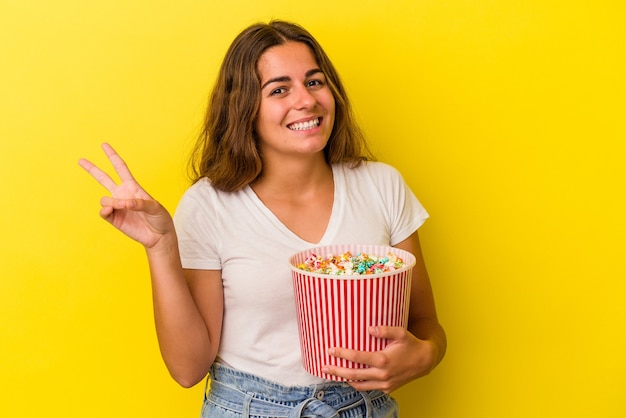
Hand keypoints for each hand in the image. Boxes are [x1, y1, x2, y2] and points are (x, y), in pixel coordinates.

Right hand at [79, 143, 173, 247]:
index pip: (120, 168)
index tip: (104, 145)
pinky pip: (103, 212)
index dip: (112, 156)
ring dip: (111, 202)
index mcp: (133, 187)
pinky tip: (111, 210)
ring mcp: (117, 207)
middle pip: (104, 179)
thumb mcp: (155, 207)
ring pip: (104, 199)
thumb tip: (124, 203)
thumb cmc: (160, 218)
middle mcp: (122, 195)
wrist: (158, 236)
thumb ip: (140, 203)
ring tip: (122, 206)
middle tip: (80, 160)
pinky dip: (106, 210)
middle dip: (92, 169)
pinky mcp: (114, 218)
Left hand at [323, 326, 437, 392]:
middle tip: (323, 368)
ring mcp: (384, 384)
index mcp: (383, 360)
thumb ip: (385, 330)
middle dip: (336, 371)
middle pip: (353, 375)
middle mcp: (382, 375)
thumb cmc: (412, 344)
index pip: (357, 358)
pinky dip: (358, 384)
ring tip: (333, 375)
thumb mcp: (401, 332)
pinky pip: (369, 388)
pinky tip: (351, 379)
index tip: (330, 351)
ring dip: (345, 380)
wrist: (425, 361)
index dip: (342, 354)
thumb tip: (369, 329)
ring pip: (359, 385)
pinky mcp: (387, 388)